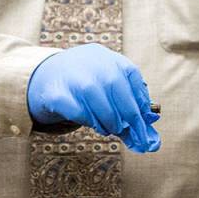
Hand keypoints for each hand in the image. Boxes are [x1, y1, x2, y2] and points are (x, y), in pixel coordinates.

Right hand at [27, 44, 160, 152]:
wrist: (48, 76)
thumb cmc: (88, 86)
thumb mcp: (108, 87)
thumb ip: (128, 108)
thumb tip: (150, 139)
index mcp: (108, 57)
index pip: (131, 74)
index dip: (141, 100)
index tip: (144, 121)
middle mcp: (90, 61)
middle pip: (115, 84)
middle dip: (127, 113)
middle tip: (128, 131)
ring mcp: (71, 74)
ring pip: (94, 95)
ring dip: (108, 119)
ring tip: (109, 129)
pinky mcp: (55, 93)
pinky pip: (75, 109)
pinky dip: (88, 120)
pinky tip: (92, 123)